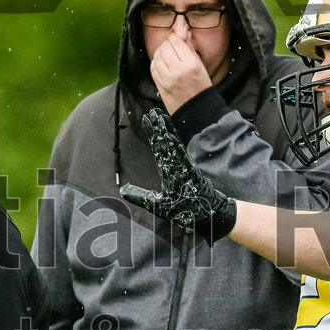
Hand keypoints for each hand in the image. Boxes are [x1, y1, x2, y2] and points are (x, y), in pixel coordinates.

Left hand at [120, 109, 236, 243]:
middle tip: (151, 112)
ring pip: (172, 147)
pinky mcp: (191, 175)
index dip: (152, 134)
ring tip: (159, 118)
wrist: (206, 217)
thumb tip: (122, 190)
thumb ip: (140, 196)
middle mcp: (176, 167)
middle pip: (165, 143)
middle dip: (158, 128)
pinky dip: (175, 148)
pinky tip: (169, 137)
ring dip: (165, 133)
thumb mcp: (156, 204)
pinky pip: (181, 159)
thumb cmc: (184, 211)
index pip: (158, 148)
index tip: (146, 119)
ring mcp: (183, 169)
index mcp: (169, 171)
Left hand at [150, 33, 212, 112]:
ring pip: (157, 56)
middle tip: (172, 46)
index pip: (176, 42)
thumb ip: (190, 49)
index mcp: (190, 65)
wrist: (195, 111)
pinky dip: (156, 61)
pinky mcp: (159, 84)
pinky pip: (153, 67)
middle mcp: (177, 70)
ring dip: (160, 52)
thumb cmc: (200, 88)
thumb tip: (183, 33)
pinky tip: (162, 63)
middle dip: (167, 44)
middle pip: (165, 47)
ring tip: (167, 54)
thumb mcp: (200, 66)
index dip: (175, 38)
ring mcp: (166, 78)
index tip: (177, 39)